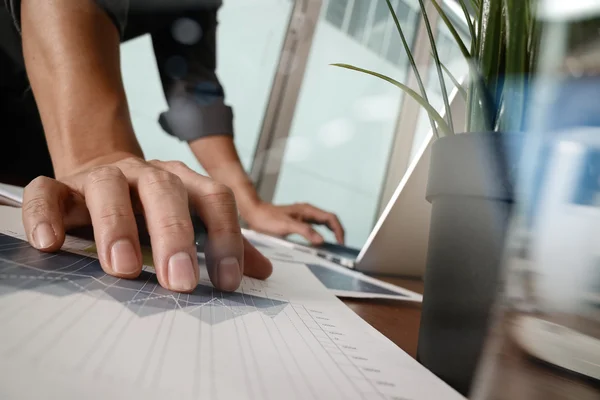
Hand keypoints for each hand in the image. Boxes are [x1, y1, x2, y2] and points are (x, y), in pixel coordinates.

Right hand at [21, 155, 271, 292]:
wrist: (103, 171)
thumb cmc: (152, 206)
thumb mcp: (191, 220)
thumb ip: (223, 243)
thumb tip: (263, 272)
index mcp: (183, 182)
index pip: (213, 199)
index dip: (225, 237)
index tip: (227, 282)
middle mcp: (145, 175)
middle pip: (164, 192)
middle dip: (175, 234)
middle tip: (181, 281)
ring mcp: (103, 177)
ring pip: (109, 188)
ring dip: (117, 227)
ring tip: (124, 268)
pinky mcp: (62, 186)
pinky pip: (48, 192)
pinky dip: (46, 214)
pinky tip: (51, 243)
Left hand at [242, 202, 344, 244]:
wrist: (255, 213)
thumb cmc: (268, 218)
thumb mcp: (287, 226)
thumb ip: (305, 232)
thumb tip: (321, 240)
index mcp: (308, 210)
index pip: (331, 218)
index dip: (338, 230)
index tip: (341, 242)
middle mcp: (308, 211)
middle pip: (330, 220)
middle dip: (338, 231)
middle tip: (340, 245)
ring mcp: (304, 215)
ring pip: (323, 223)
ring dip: (331, 232)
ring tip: (334, 245)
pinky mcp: (299, 220)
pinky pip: (315, 226)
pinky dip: (321, 233)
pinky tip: (319, 242)